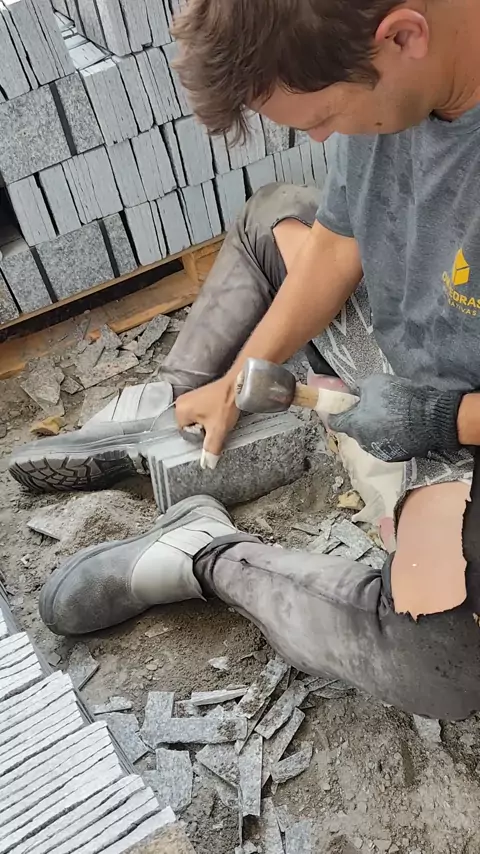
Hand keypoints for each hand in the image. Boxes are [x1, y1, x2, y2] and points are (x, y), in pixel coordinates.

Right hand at [175, 377, 239, 464]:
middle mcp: (181, 402)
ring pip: (196, 419)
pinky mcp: (199, 394)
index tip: (211, 428)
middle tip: (215, 422)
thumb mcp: (218, 430)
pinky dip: (209, 414)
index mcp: (180, 411)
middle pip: (190, 426)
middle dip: (203, 428)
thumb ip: (211, 449)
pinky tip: (218, 411)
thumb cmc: (225, 405)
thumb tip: (207, 465)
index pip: (186, 433)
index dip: (200, 435)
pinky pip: (200, 411)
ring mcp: (190, 397)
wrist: (237, 384)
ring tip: (218, 415)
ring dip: (207, 421)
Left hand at [328, 374, 463, 461]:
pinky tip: (399, 426)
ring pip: (370, 437)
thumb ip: (358, 389)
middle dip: (358, 419)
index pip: (334, 422)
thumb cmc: (399, 398)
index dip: (335, 413)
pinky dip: (388, 436)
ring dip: (374, 428)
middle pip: (354, 430)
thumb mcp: (373, 383)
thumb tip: (352, 391)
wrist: (431, 418)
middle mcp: (363, 442)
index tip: (339, 407)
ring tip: (388, 416)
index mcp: (354, 425)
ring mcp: (379, 451)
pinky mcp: (395, 456)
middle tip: (370, 407)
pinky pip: (385, 444)